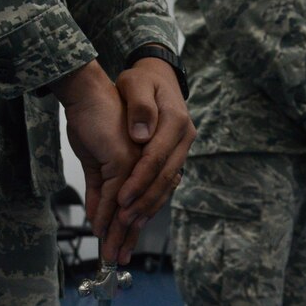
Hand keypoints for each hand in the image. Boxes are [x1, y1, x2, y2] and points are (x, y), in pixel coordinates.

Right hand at [53, 60, 141, 262]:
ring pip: (127, 207)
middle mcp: (145, 166)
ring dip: (116, 232)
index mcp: (144, 165)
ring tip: (109, 253)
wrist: (87, 93)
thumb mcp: (95, 161)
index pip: (141, 204)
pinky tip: (101, 229)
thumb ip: (99, 190)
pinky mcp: (124, 160)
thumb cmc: (93, 120)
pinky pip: (115, 195)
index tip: (121, 247)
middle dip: (125, 237)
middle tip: (116, 260)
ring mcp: (137, 163)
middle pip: (138, 210)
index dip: (130, 227)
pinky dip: (106, 213)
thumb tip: (98, 217)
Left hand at [112, 54, 196, 235]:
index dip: (139, 181)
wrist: (157, 76)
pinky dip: (152, 202)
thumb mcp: (135, 84)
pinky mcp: (175, 158)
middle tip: (123, 223)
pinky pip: (165, 184)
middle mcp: (184, 139)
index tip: (121, 200)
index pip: (156, 158)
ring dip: (149, 209)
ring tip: (130, 229)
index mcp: (175, 121)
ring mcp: (181, 150)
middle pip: (165, 178)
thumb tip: (141, 135)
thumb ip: (139, 107)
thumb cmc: (140, 81)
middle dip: (143, 203)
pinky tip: (138, 220)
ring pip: (167, 186)